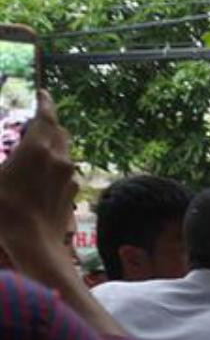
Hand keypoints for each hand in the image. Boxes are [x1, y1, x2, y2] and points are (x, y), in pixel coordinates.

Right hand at [0, 92, 77, 257]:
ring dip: (53, 146)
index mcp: (38, 148)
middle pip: (59, 132)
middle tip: (37, 121)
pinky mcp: (73, 194)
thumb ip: (1, 163)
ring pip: (65, 152)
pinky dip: (56, 166)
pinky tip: (43, 176)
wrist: (35, 245)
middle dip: (49, 124)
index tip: (43, 93)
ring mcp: (69, 177)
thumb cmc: (4, 210)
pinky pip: (66, 172)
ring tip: (38, 150)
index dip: (45, 103)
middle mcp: (60, 159)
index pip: (46, 117)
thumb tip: (8, 164)